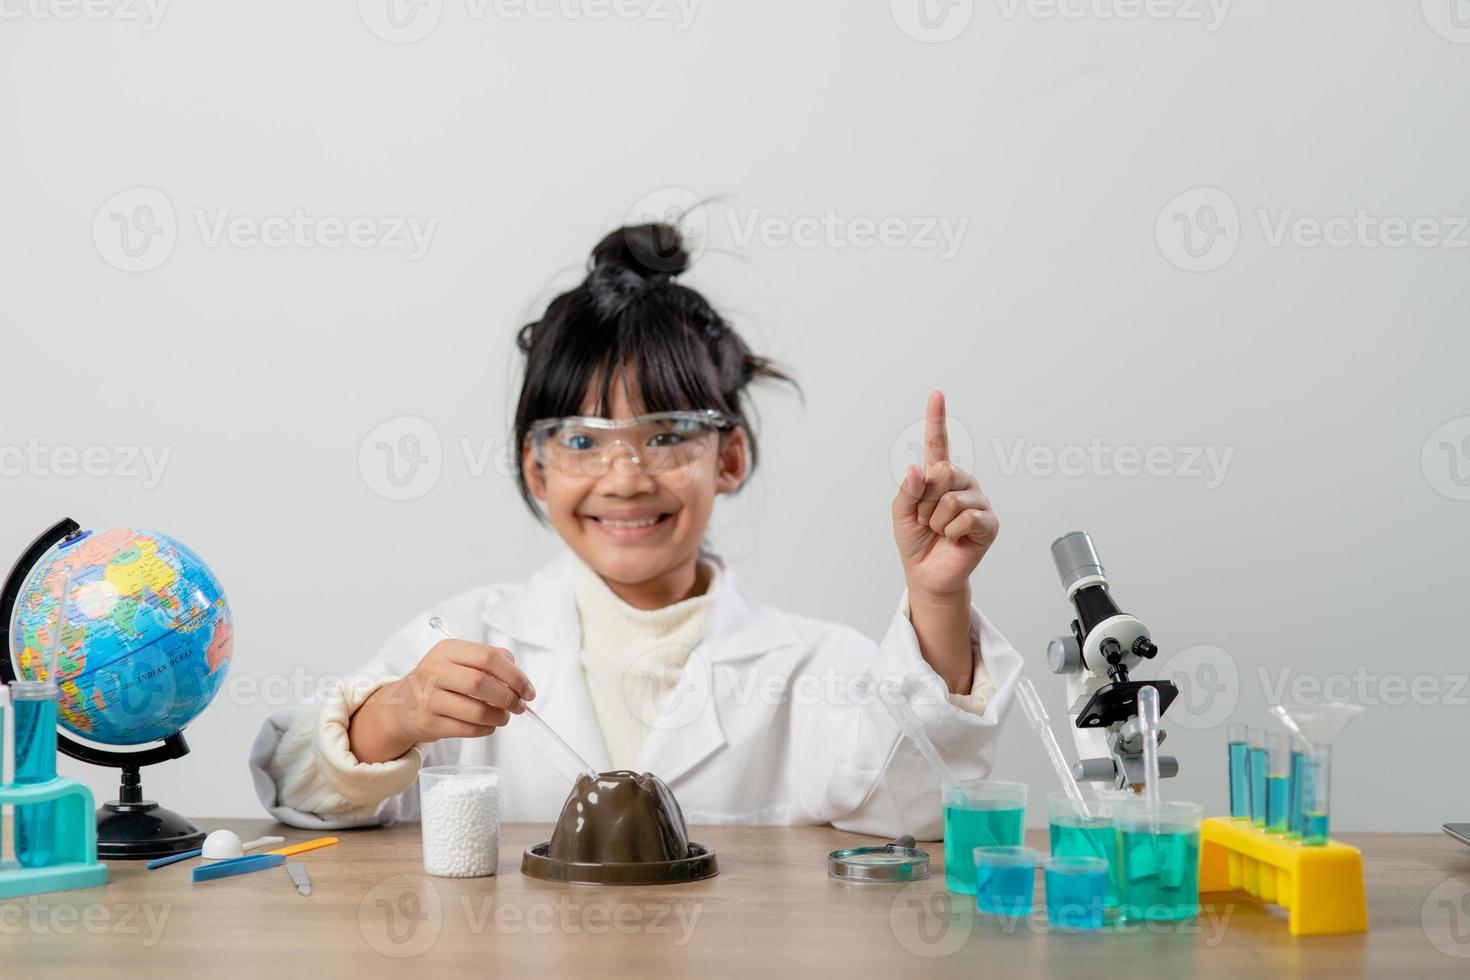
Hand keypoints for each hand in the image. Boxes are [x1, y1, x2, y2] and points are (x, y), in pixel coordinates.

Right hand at [349, 639, 535, 762]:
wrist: (401, 705)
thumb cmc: (440, 681)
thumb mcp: (458, 660)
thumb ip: (490, 659)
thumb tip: (519, 677)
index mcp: (447, 650)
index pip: (488, 657)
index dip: (514, 675)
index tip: (528, 690)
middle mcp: (434, 671)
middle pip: (481, 683)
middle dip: (508, 697)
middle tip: (520, 706)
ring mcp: (428, 699)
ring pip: (476, 710)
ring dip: (499, 716)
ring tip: (504, 716)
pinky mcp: (428, 723)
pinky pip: (467, 729)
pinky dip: (486, 729)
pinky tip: (489, 725)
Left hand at [891, 390, 999, 602]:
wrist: (927, 573)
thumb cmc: (916, 541)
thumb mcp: (901, 513)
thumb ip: (908, 490)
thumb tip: (917, 469)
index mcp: (940, 477)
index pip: (939, 443)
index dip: (937, 419)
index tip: (936, 395)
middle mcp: (962, 483)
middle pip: (942, 473)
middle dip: (925, 501)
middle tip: (926, 519)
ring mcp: (978, 502)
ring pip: (951, 499)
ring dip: (936, 521)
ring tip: (940, 531)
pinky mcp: (989, 523)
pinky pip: (965, 518)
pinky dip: (951, 532)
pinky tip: (954, 539)